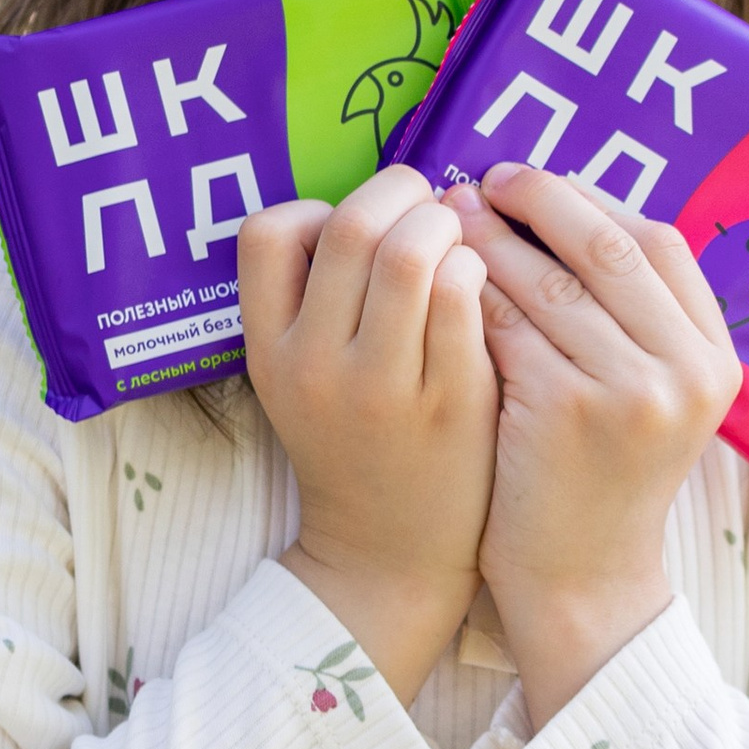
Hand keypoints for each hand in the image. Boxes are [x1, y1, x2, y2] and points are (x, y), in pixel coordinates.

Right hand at [239, 166, 496, 702]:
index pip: (265, 231)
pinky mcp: (449, 402)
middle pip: (349, 226)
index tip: (361, 229)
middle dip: (400, 193)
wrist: (389, 555)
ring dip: (444, 224)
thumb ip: (318, 295)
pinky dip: (476, 267)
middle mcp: (313, 364)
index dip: (319, 207)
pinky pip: (462, 296)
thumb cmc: (355, 442)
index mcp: (268, 349)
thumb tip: (377, 199)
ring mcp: (381, 386)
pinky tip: (482, 284)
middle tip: (429, 208)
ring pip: (409, 251)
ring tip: (458, 242)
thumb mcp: (301, 374)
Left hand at [444, 165, 740, 726]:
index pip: (659, 241)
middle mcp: (685, 370)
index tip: (535, 183)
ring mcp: (630, 392)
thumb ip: (629, 316)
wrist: (581, 584)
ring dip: (491, 240)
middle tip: (481, 180)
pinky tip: (437, 281)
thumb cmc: (597, 479)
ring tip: (447, 218)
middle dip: (539, 201)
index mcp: (714, 357)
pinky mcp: (563, 413)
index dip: (592, 201)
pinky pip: (506, 326)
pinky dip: (469, 296)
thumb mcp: (647, 395)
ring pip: (548, 282)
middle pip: (608, 246)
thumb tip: (558, 203)